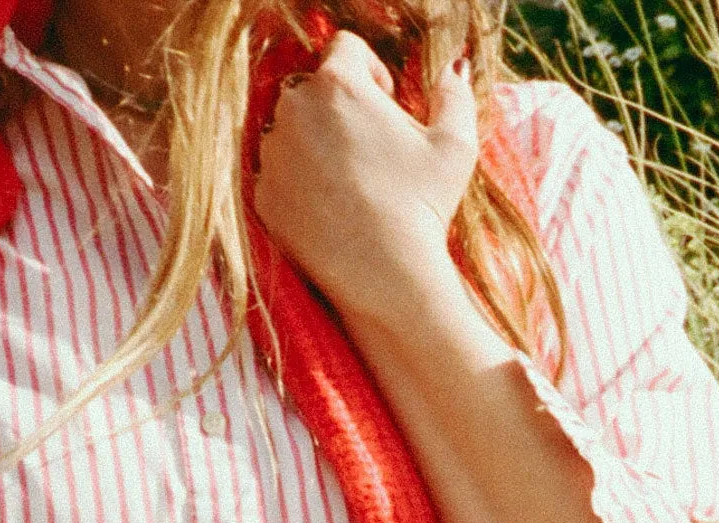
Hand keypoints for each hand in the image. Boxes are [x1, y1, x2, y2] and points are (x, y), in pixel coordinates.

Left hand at [252, 33, 477, 324]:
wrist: (388, 276)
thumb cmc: (423, 207)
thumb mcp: (455, 147)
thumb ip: (454, 97)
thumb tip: (455, 71)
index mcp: (338, 84)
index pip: (346, 49)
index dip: (372, 72)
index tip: (387, 104)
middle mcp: (295, 109)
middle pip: (314, 89)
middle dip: (340, 110)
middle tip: (371, 151)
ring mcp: (273, 153)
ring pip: (292, 131)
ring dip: (316, 145)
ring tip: (352, 184)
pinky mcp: (263, 195)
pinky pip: (278, 175)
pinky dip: (299, 185)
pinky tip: (333, 209)